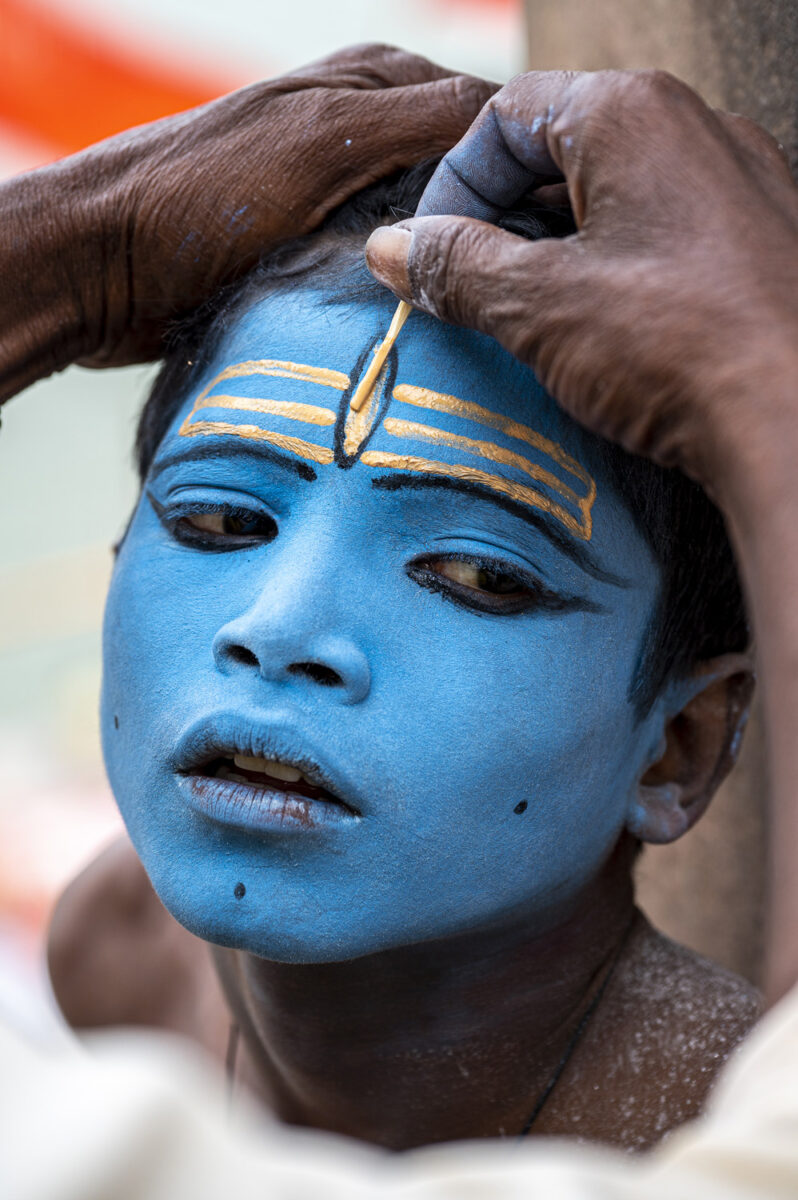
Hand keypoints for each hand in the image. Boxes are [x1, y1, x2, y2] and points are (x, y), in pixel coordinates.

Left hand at [0, 44, 494, 398]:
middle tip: (525, 282)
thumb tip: (515, 119)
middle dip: (496, 226)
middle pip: (469, 179)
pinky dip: (413, 294)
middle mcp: (367, 132)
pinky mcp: (324, 254)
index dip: (527, 172)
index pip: (490, 118)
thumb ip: (419, 119)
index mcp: (376, 84)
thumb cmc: (199, 196)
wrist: (105, 266)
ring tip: (486, 310)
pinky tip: (433, 325)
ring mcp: (345, 196)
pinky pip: (394, 271)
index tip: (559, 233)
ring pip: (435, 230)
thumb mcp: (323, 138)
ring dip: (454, 267)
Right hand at [366, 69, 797, 494]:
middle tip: (468, 287)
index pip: (508, 115)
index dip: (453, 182)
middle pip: (564, 151)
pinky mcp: (761, 245)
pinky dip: (615, 270)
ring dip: (556, 249)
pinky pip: (667, 236)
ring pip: (617, 197)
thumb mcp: (540, 306)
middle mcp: (696, 130)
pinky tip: (599, 333)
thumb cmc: (677, 347)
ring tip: (526, 318)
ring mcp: (739, 186)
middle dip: (502, 218)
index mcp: (633, 114)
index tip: (429, 248)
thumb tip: (395, 250)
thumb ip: (458, 268)